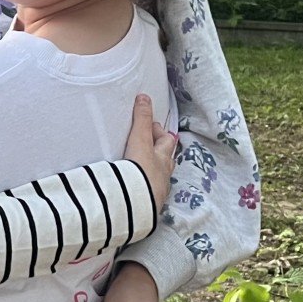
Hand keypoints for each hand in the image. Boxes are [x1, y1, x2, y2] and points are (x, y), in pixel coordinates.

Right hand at [124, 94, 176, 212]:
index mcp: (162, 157)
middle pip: (167, 159)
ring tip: (144, 167)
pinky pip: (150, 192)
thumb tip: (144, 97)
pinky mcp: (148, 204)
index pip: (165, 140)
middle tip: (150, 144)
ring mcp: (157, 191)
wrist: (135, 204)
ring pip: (160, 176)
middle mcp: (163, 174)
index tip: (151, 126)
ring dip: (155, 170)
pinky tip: (138, 188)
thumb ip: (141, 120)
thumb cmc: (139, 171)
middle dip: (160, 151)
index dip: (159, 132)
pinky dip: (145, 187)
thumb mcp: (139, 141)